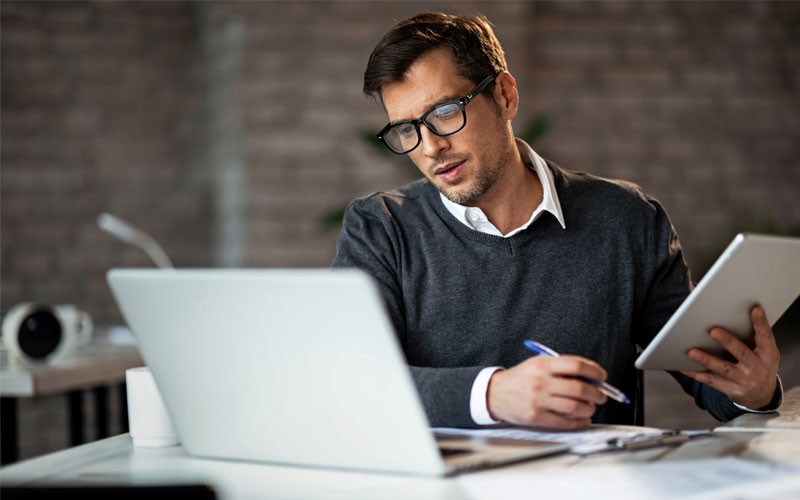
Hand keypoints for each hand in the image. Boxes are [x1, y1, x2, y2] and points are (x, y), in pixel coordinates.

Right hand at [487, 355, 607, 428]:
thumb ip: (563, 368)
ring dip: (589, 409)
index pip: (577, 366)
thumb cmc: (521, 378)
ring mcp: (538, 400)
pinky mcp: (536, 417)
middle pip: (579, 388)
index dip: (595, 372)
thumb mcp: (538, 364)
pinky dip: (579, 422)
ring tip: (590, 408)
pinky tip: (582, 419)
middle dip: (597, 394)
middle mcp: (541, 381)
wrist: (495, 393)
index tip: (602, 377)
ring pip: (575, 407)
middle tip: (601, 396)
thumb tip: (592, 378)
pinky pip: (564, 422)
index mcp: (543, 364)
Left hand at [681, 305, 779, 409]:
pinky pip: (711, 381)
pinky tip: (684, 367)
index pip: (765, 337)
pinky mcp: (732, 390)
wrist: (762, 396)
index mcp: (768, 355)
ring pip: (723, 369)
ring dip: (706, 360)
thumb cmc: (759, 365)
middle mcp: (758, 368)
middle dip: (727, 341)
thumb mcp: (764, 353)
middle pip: (741, 353)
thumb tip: (731, 314)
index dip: (761, 323)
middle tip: (713, 330)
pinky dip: (696, 374)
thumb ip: (753, 337)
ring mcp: (744, 380)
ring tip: (691, 352)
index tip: (754, 309)